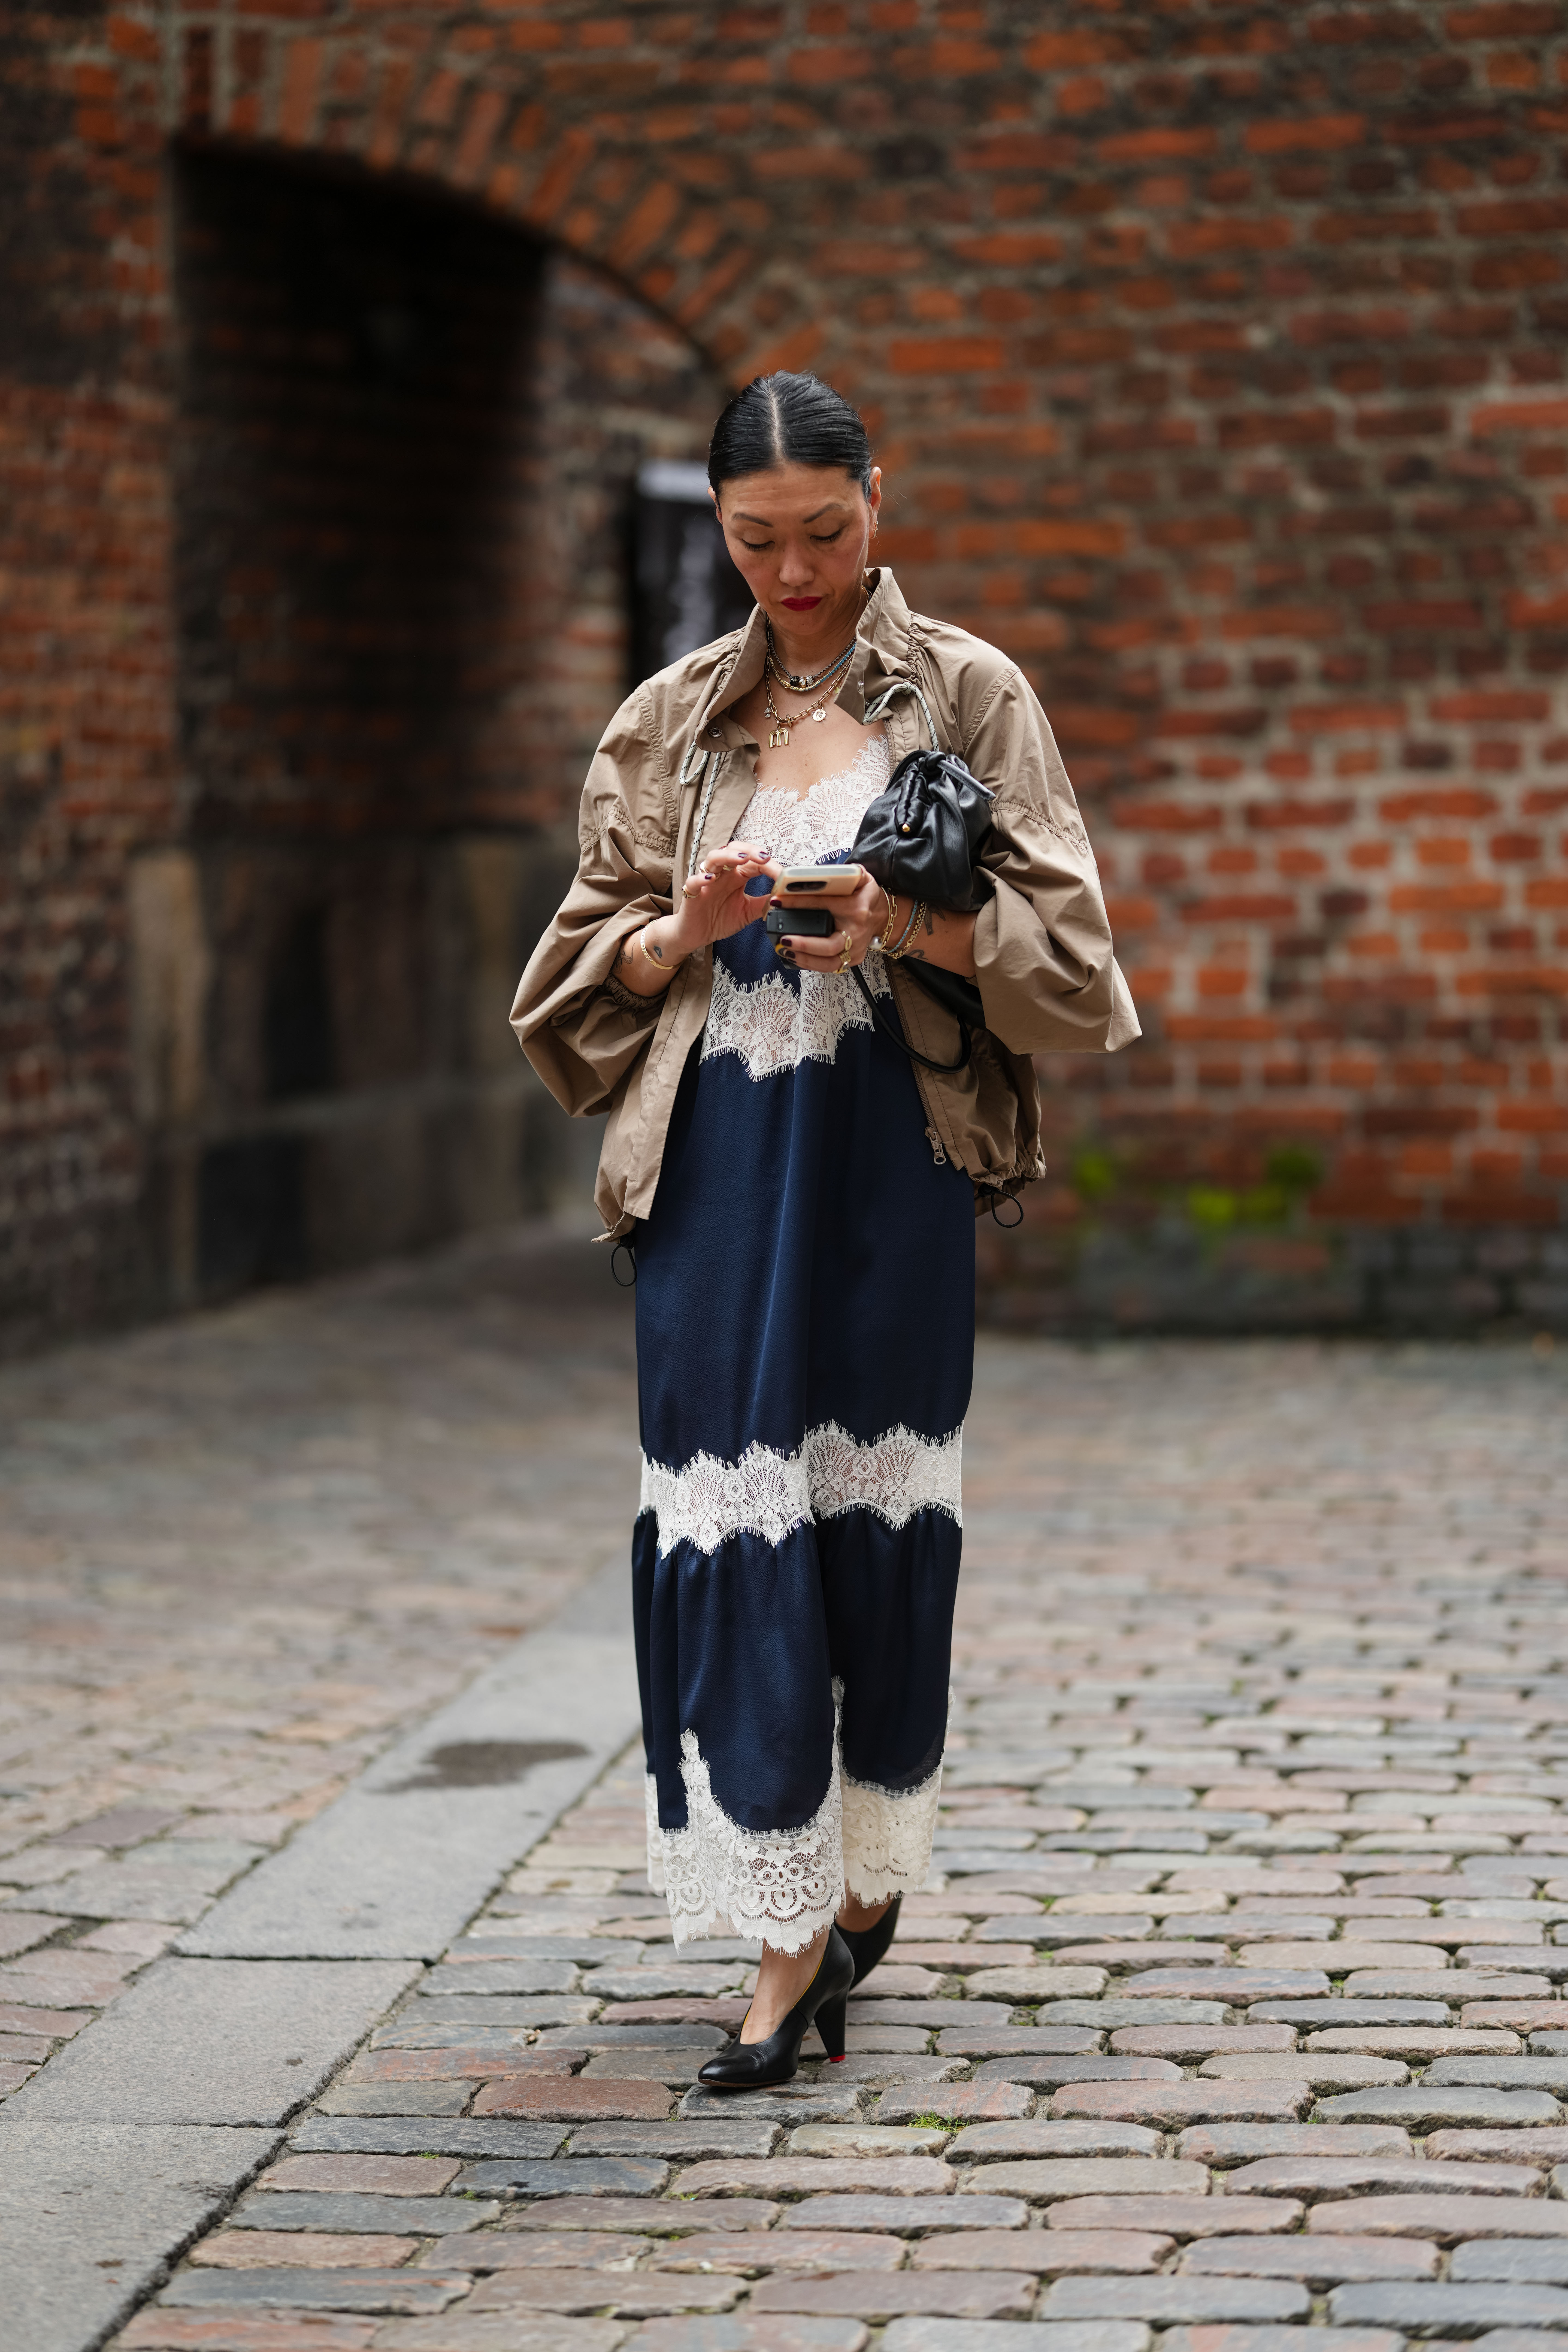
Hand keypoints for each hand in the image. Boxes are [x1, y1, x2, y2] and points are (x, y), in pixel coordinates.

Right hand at [669, 841, 778, 953]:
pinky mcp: (692, 893)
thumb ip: (765, 903)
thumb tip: (785, 898)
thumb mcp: (748, 912)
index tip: (782, 873)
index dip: (768, 864)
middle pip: (734, 851)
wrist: (696, 935)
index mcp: (737, 877)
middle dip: (750, 851)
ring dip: (728, 856)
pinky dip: (701, 878)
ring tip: (742, 859)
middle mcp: (722, 874)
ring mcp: (707, 882)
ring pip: (714, 858)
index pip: (754, 862)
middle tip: (764, 857)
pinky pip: (694, 881)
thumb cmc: (719, 920)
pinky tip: (711, 878)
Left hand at [771, 869, 892, 973]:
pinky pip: (831, 967)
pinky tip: (796, 957)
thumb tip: (823, 873)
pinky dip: (812, 964)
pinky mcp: (852, 959)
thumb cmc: (867, 897)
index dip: (798, 903)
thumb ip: (847, 872)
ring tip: (786, 951)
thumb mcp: (861, 878)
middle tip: (785, 939)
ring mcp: (855, 949)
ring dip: (806, 959)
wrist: (882, 916)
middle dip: (805, 944)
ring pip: (830, 962)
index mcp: (855, 908)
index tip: (778, 902)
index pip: (823, 904)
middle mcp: (856, 932)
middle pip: (829, 945)